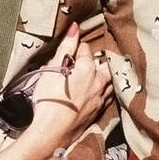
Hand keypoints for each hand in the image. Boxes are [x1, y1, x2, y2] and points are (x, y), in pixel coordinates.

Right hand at [20, 23, 112, 154]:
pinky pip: (107, 96)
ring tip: (96, 73)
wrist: (52, 132)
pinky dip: (105, 90)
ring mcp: (101, 99)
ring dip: (105, 75)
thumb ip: (66, 47)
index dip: (78, 47)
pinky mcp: (98, 112)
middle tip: (88, 59)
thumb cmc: (49, 99)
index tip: (73, 47)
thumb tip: (74, 27)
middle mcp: (99, 82)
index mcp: (88, 69)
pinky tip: (98, 92)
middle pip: (104, 64)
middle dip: (98, 59)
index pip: (86, 49)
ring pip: (109, 81)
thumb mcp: (53, 69)